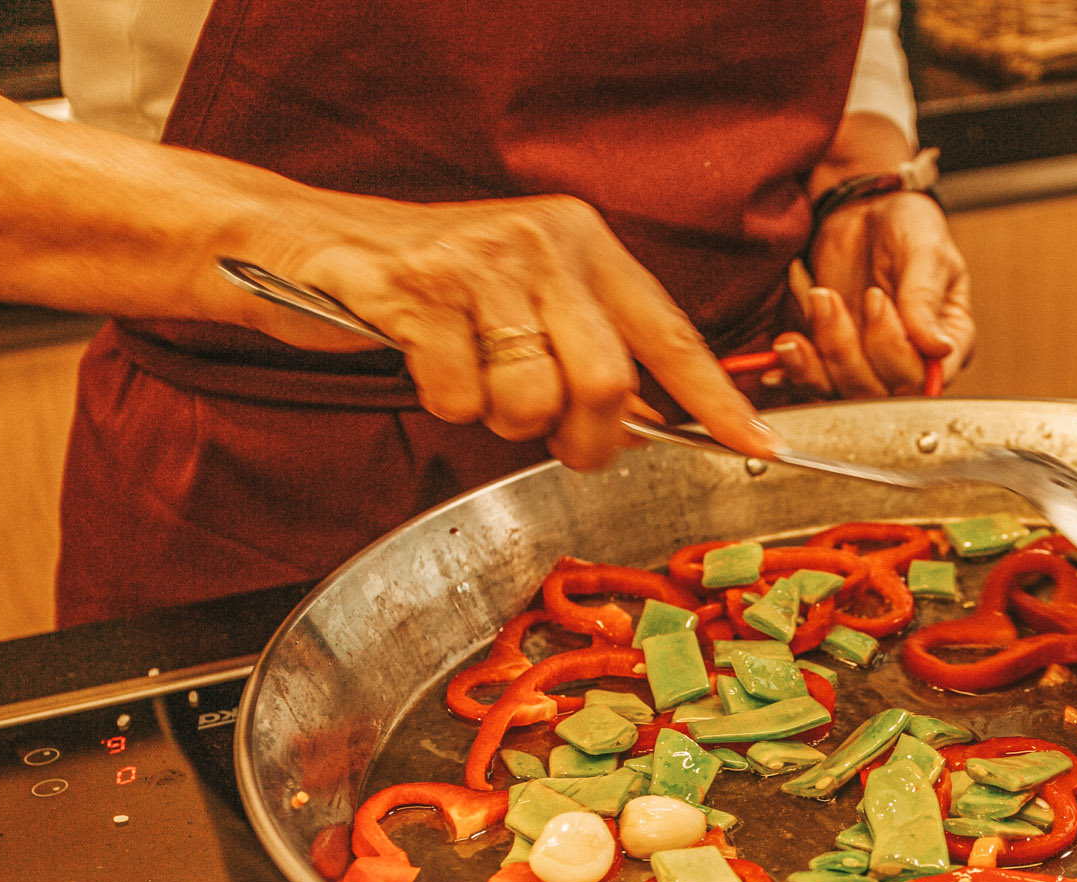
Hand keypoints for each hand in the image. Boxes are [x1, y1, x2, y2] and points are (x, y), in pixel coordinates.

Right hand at [243, 194, 780, 468]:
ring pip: (531, 397)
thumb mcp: (529, 297)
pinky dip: (444, 403)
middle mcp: (543, 240)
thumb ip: (589, 349)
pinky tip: (426, 362)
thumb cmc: (437, 289)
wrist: (315, 244)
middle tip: (562, 445)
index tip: (760, 446)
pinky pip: (458, 396)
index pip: (670, 332)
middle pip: (606, 380)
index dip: (716, 399)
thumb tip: (650, 427)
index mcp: (586, 242)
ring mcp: (480, 261)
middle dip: (587, 436)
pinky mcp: (418, 290)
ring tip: (474, 380)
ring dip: (503, 419)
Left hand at [770, 191, 974, 398]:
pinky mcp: (833, 359)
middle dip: (848, 350)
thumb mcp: (926, 250)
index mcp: (947, 343)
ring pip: (841, 391)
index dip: (894, 352)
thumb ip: (926, 297)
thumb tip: (940, 347)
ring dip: (819, 354)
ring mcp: (869, 364)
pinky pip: (813, 382)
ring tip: (815, 300)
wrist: (865, 210)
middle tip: (831, 296)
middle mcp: (910, 364)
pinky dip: (794, 369)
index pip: (923, 379)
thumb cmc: (907, 226)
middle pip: (878, 393)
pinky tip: (786, 349)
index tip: (876, 299)